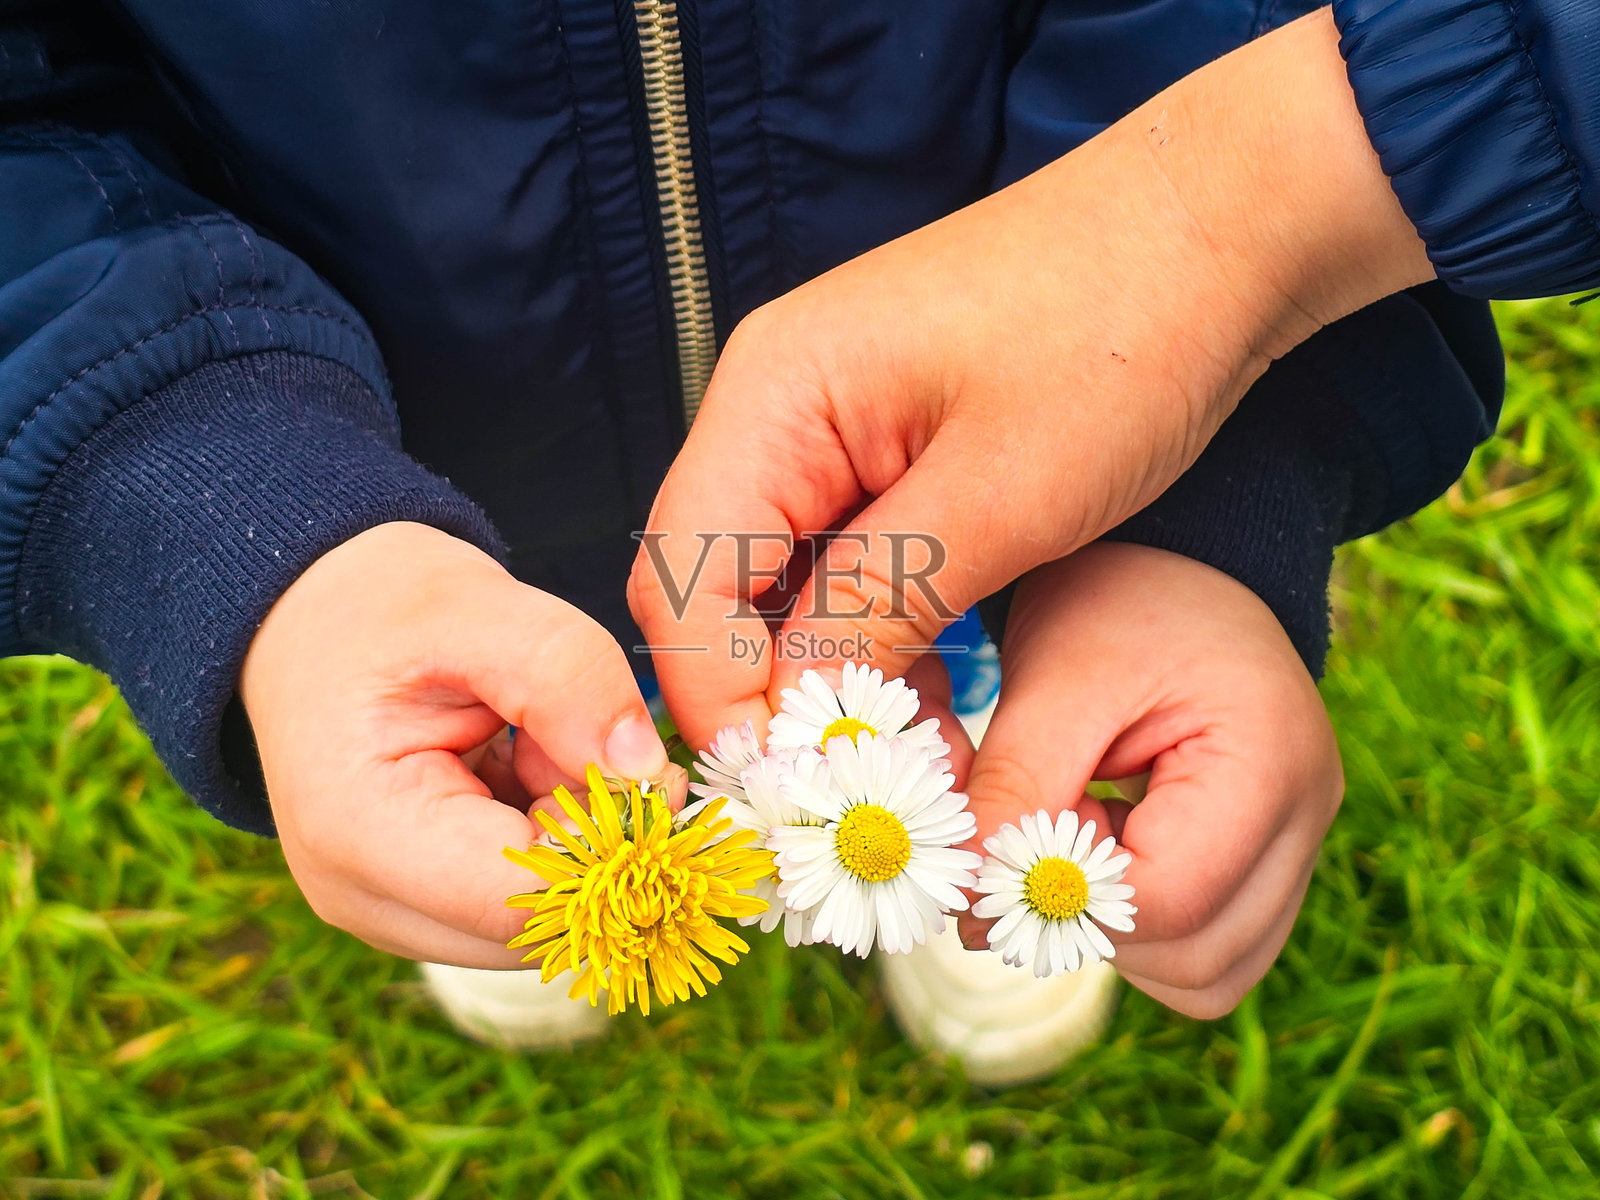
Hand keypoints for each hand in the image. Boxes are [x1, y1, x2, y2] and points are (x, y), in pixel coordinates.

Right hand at [239, 522, 669, 966]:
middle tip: (585, 737)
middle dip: (599, 840)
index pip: (526, 898)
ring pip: (548, 921)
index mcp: (361, 830)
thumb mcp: (478, 606)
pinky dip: (555, 838)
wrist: (314, 622)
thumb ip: (568, 676)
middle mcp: (366, 900)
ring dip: (578, 837)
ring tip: (537, 744)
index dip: (611, 848)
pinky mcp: (425, 913)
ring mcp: (393, 918)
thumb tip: (647, 775)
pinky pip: (528, 902)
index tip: (647, 773)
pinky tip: (526, 769)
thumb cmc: (383, 610)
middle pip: (545, 925)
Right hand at [631, 10, 1429, 746]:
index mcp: (775, 395)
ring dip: (830, 683)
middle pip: (714, 590)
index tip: (788, 792)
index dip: (719, 702)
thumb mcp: (1002, 496)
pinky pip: (843, 569)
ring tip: (905, 772)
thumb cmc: (1123, 339)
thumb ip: (876, 606)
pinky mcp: (887, 454)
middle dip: (770, 702)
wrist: (1220, 236)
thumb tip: (793, 716)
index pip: (680, 581)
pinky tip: (927, 706)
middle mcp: (776, 409)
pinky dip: (874, 643)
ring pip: (781, 591)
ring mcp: (830, 430)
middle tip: (845, 799)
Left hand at [955, 543, 1342, 1017]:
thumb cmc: (1115, 600)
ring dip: (1113, 934)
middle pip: (1198, 958)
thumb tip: (969, 905)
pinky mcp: (1267, 866)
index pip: (1172, 899)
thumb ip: (1016, 788)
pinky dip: (1138, 931)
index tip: (986, 863)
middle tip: (1028, 842)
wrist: (1169, 561)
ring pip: (1205, 974)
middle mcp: (1309, 818)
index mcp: (1272, 760)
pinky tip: (1097, 848)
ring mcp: (1298, 849)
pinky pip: (1206, 953)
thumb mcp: (1057, 677)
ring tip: (1068, 835)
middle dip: (1089, 924)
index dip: (1064, 901)